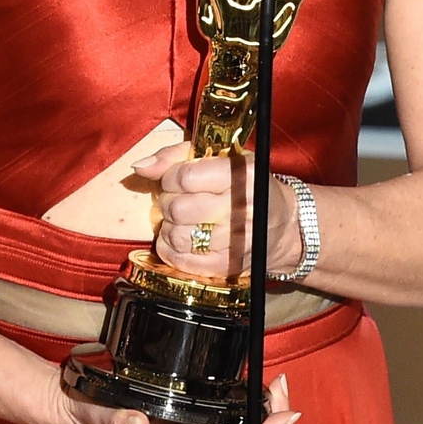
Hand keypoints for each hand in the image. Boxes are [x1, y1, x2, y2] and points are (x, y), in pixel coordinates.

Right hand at [51, 374, 299, 423]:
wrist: (70, 415)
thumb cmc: (88, 415)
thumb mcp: (99, 413)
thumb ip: (118, 420)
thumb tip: (139, 423)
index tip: (289, 414)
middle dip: (269, 416)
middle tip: (283, 385)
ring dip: (257, 413)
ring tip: (273, 386)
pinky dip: (240, 409)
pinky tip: (244, 391)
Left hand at [131, 143, 300, 281]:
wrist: (283, 226)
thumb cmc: (244, 186)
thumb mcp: (220, 157)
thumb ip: (176, 156)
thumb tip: (140, 166)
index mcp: (243, 175)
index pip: (185, 177)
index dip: (170, 178)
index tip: (176, 180)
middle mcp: (244, 209)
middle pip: (178, 209)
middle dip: (168, 203)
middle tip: (178, 201)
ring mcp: (239, 242)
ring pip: (178, 236)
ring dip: (170, 228)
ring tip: (182, 221)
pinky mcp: (230, 267)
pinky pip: (182, 261)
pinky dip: (173, 250)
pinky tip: (182, 240)